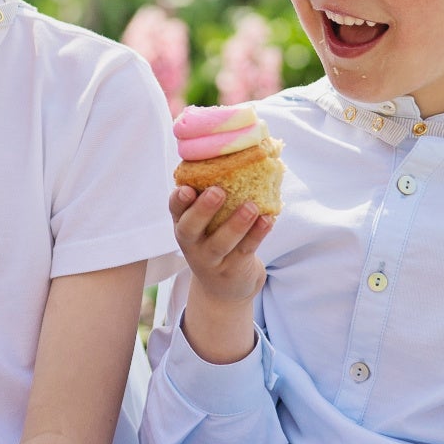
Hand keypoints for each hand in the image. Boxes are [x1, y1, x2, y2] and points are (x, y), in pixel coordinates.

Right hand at [171, 183, 273, 307]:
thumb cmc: (216, 241)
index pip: (175, 211)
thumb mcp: (207, 224)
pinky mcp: (233, 270)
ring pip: (220, 243)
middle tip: (217, 192)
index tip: (187, 188)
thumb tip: (238, 155)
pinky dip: (257, 234)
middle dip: (202, 210)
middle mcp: (193, 244)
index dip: (178, 200)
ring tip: (251, 207)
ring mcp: (211, 260)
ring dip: (236, 224)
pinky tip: (268, 220)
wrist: (225, 288)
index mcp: (184, 225)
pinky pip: (245, 251)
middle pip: (190, 229)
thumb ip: (213, 198)